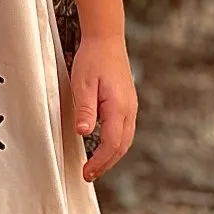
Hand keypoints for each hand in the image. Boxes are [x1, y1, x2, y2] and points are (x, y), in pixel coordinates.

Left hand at [69, 36, 137, 181]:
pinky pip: (124, 129)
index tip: (87, 172)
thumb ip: (85, 110)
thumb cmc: (92, 59)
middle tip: (89, 175)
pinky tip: (104, 145)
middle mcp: (129, 109)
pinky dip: (115, 143)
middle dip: (106, 163)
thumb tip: (84, 133)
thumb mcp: (83, 84)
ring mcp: (131, 106)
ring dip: (112, 155)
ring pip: (125, 139)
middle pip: (121, 146)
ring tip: (95, 165)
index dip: (100, 162)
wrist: (106, 39)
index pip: (112, 144)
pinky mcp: (127, 102)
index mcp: (119, 107)